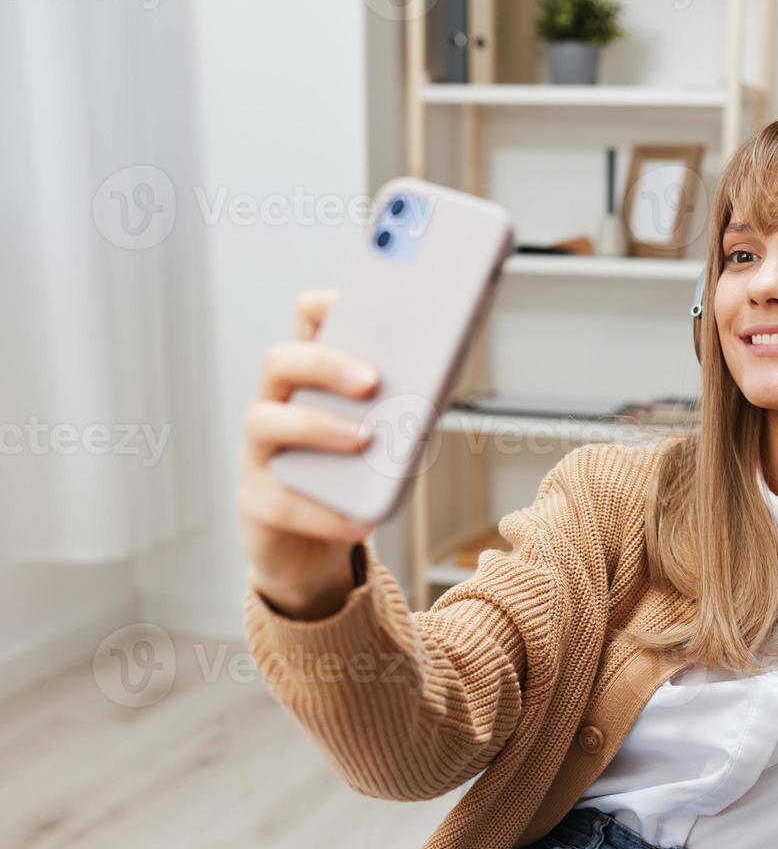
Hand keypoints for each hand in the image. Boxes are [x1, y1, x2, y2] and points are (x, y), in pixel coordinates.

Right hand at [236, 289, 380, 619]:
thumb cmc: (356, 481)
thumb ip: (409, 404)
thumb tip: (451, 369)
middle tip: (372, 380)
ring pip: (264, 422)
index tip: (360, 297)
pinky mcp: (254, 504)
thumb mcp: (387, 437)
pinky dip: (323, 513)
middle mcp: (275, 406)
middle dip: (325, 363)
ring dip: (319, 426)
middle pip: (280, 362)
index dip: (327, 305)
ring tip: (365, 440)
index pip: (306, 323)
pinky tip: (360, 521)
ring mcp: (258, 454)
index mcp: (310, 381)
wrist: (318, 551)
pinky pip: (279, 502)